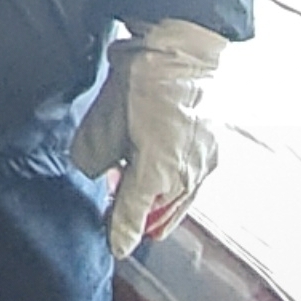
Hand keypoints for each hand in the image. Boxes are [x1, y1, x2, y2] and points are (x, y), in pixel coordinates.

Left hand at [71, 18, 225, 258]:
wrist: (178, 52)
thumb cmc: (139, 80)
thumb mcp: (106, 116)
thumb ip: (95, 150)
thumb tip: (90, 169)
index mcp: (156, 167)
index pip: (135, 211)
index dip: (122, 231)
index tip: (115, 248)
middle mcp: (185, 172)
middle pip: (159, 211)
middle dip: (138, 220)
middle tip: (116, 226)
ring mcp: (202, 163)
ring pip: (179, 201)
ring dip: (158, 206)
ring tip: (138, 210)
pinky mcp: (211, 152)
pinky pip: (192, 184)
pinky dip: (175, 190)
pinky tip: (161, 188)